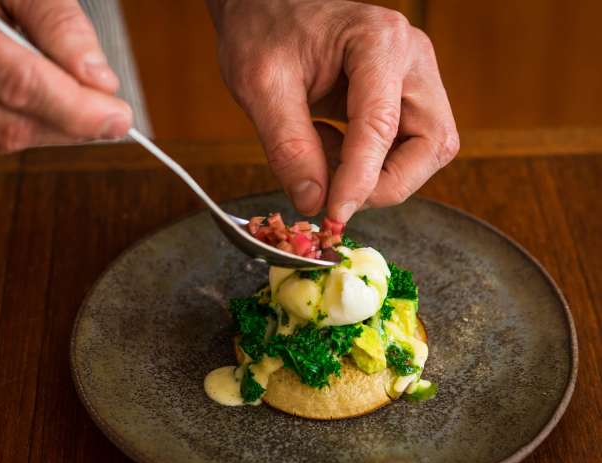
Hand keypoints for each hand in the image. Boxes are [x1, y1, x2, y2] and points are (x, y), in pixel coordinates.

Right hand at [0, 0, 132, 152]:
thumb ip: (55, 21)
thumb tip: (98, 79)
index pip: (18, 83)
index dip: (76, 108)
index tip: (117, 116)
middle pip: (10, 125)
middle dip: (70, 126)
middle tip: (108, 117)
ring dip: (43, 129)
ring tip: (61, 99)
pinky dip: (7, 128)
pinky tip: (13, 102)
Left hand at [208, 0, 458, 221]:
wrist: (267, 8)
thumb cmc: (264, 31)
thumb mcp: (260, 86)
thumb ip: (288, 146)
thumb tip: (313, 202)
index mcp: (378, 42)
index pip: (382, 125)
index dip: (360, 179)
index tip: (334, 214)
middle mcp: (411, 59)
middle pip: (430, 143)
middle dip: (385, 183)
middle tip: (335, 196)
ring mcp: (413, 79)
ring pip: (424, 151)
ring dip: (378, 176)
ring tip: (324, 158)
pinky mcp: (403, 98)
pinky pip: (405, 148)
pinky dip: (369, 165)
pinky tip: (329, 146)